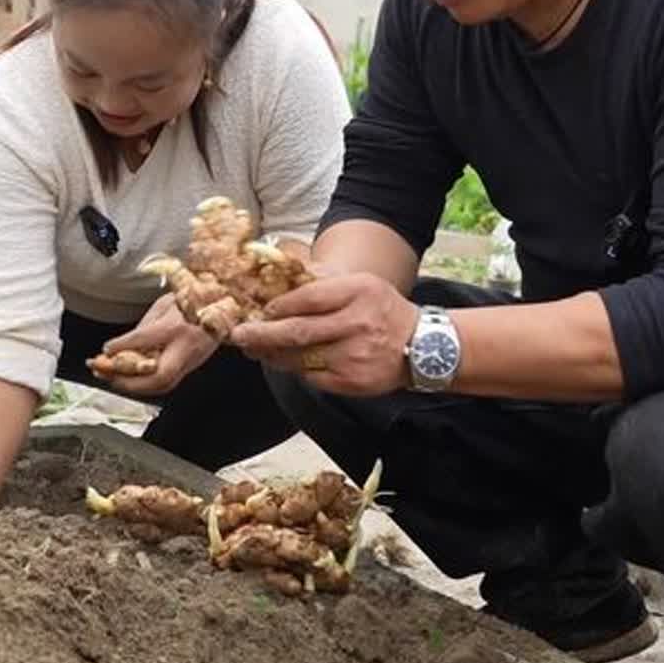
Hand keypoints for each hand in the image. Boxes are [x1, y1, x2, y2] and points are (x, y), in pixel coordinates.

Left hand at [97, 294, 217, 397]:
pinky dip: (146, 385)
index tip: (106, 350)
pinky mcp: (192, 367)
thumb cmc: (194, 300)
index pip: (144, 339)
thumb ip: (144, 326)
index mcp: (177, 325)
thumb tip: (122, 345)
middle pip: (158, 376)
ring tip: (114, 379)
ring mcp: (191, 360)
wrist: (222, 306)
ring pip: (163, 385)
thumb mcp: (164, 304)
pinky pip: (168, 382)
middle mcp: (185, 347)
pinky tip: (132, 380)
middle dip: (129, 382)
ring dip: (135, 387)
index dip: (121, 346)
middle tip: (108, 375)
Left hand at [227, 271, 420, 396]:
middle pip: (298, 331)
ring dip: (272, 354)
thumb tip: (277, 281)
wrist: (424, 347)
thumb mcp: (361, 285)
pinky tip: (284, 362)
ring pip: (300, 357)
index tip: (261, 310)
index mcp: (358, 292)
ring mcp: (355, 355)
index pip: (307, 298)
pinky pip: (312, 376)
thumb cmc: (382, 311)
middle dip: (261, 334)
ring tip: (255, 349)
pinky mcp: (352, 381)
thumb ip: (324, 285)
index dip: (278, 306)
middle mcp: (357, 323)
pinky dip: (295, 369)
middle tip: (238, 335)